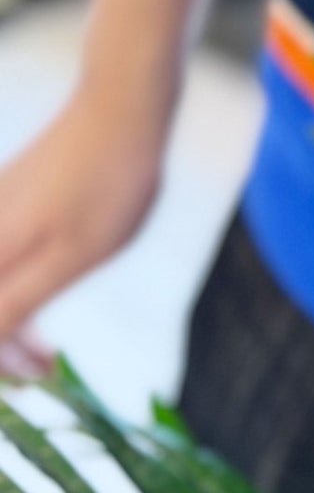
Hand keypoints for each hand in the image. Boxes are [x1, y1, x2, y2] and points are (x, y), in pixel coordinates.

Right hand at [0, 81, 167, 348]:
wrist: (122, 107)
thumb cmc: (105, 184)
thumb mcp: (69, 258)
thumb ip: (13, 305)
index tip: (29, 385)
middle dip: (1, 349)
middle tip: (43, 373)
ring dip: (8, 324)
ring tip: (49, 353)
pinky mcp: (8, 202)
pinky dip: (16, 290)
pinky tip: (47, 301)